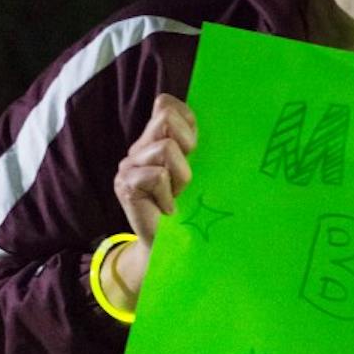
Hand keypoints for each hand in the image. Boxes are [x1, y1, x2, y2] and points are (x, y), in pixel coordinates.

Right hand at [102, 95, 196, 312]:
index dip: (186, 121)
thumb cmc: (192, 211)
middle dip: (187, 146)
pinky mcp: (125, 184)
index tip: (195, 150)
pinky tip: (169, 209)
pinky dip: (169, 195)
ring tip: (178, 197)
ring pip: (166, 148)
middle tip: (187, 178)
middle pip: (165, 117)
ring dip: (182, 177)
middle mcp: (139, 148)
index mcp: (156, 140)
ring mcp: (128, 165)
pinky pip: (158, 175)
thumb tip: (228, 121)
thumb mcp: (201, 173)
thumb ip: (199, 148)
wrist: (172, 249)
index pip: (166, 104)